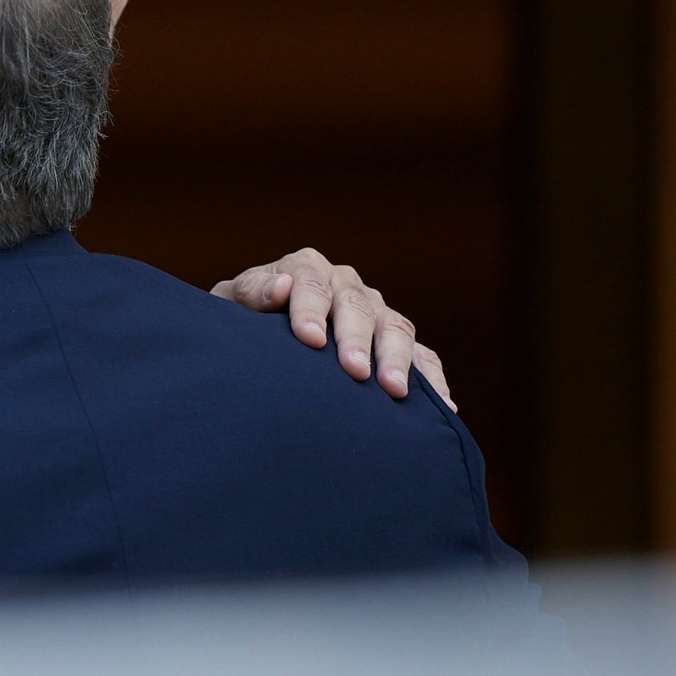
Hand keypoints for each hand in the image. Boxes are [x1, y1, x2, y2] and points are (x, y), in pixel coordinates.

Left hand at [211, 248, 454, 409]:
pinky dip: (433, 379)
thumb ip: (251, 293)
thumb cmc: (242, 323)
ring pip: (395, 328)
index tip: (308, 340)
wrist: (260, 341)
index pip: (310, 283)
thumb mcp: (232, 305)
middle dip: (356, 339)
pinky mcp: (396, 343)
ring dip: (398, 359)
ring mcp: (376, 311)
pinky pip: (423, 356)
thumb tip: (279, 287)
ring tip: (395, 391)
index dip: (309, 310)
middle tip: (355, 371)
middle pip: (357, 306)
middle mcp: (346, 285)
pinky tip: (443, 406)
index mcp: (306, 268)